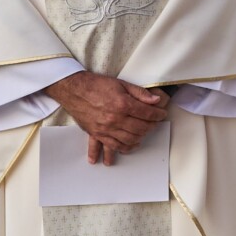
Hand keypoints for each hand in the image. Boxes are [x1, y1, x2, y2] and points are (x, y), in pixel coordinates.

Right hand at [48, 71, 167, 164]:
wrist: (73, 90)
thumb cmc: (96, 85)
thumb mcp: (121, 84)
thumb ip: (140, 93)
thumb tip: (156, 100)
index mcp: (123, 104)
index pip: (148, 114)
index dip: (158, 114)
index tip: (162, 114)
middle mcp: (115, 119)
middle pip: (141, 129)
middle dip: (151, 127)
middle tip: (154, 123)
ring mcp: (106, 128)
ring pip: (129, 140)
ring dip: (139, 139)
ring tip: (143, 135)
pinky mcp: (97, 134)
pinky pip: (110, 147)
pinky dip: (119, 151)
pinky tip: (126, 150)